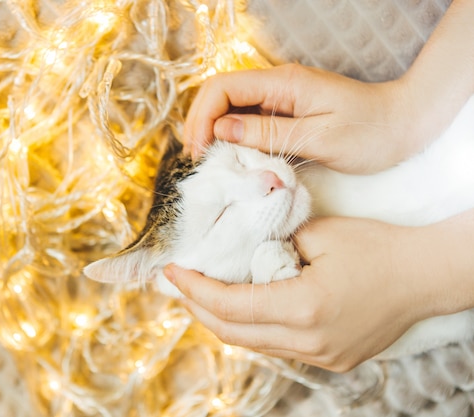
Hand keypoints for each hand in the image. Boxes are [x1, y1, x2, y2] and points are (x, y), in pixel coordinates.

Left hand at [163, 217, 430, 371]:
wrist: (425, 276)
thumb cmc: (377, 246)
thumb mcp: (318, 233)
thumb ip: (273, 244)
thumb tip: (243, 254)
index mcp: (305, 307)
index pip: (231, 306)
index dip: (195, 289)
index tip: (172, 271)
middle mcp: (310, 341)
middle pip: (234, 333)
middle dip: (199, 308)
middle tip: (179, 284)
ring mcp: (321, 356)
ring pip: (254, 345)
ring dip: (223, 320)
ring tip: (202, 294)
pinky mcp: (331, 359)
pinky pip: (277, 347)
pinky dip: (253, 328)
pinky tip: (243, 307)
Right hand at [183, 64, 430, 174]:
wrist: (404, 125)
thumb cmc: (369, 133)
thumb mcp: (317, 138)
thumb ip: (267, 134)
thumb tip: (220, 131)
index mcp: (283, 83)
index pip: (223, 88)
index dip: (202, 118)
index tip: (200, 151)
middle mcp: (277, 85)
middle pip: (220, 94)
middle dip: (201, 124)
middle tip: (199, 160)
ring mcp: (281, 98)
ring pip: (231, 108)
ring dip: (214, 132)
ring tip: (209, 161)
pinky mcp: (286, 112)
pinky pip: (249, 120)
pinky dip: (233, 137)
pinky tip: (231, 157)